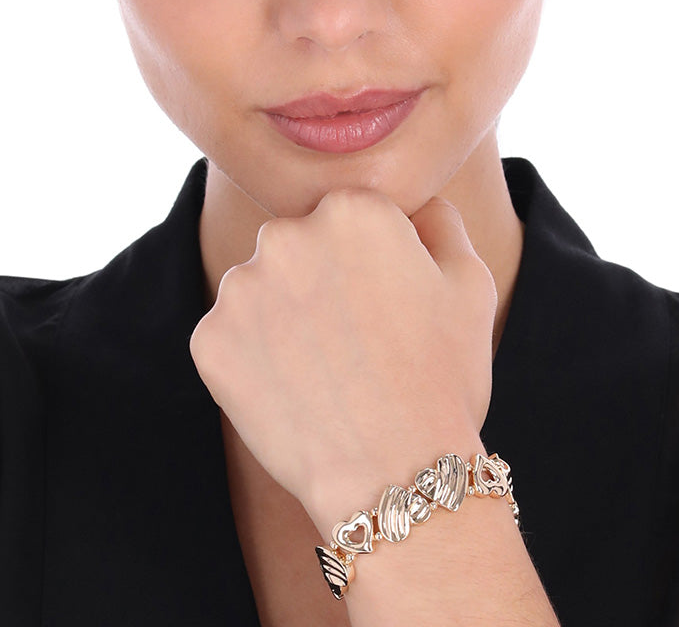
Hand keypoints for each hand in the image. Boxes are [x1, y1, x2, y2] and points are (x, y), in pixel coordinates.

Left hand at [188, 187, 498, 529]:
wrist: (392, 474)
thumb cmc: (442, 377)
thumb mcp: (470, 283)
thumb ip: (439, 221)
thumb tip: (415, 204)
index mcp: (352, 207)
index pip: (349, 217)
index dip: (371, 263)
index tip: (385, 306)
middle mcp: (286, 232)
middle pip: (299, 246)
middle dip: (320, 281)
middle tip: (356, 342)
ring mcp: (241, 287)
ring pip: (261, 290)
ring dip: (283, 319)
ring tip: (326, 371)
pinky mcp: (209, 339)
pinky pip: (230, 338)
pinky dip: (254, 361)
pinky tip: (293, 392)